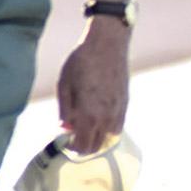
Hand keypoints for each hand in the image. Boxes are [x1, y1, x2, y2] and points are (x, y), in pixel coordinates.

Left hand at [58, 20, 130, 153]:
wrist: (107, 42)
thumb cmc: (81, 61)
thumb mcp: (64, 84)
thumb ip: (65, 110)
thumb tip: (65, 127)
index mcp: (88, 114)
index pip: (82, 147)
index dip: (72, 148)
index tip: (65, 140)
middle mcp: (106, 116)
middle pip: (96, 146)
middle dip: (84, 145)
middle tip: (74, 134)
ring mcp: (118, 109)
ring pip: (109, 137)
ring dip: (97, 137)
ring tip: (86, 126)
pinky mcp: (125, 101)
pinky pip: (118, 124)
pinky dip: (108, 127)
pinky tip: (99, 116)